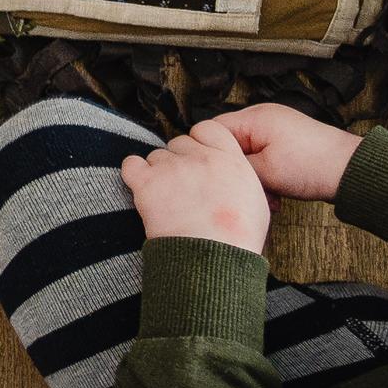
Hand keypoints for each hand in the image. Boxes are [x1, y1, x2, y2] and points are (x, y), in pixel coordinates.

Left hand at [121, 120, 274, 251]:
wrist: (214, 259)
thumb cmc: (238, 240)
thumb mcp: (256, 203)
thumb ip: (238, 179)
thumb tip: (229, 176)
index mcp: (230, 159)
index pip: (208, 128)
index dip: (200, 143)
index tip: (199, 160)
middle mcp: (200, 157)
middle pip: (180, 143)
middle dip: (180, 162)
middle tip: (184, 188)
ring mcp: (172, 167)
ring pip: (157, 156)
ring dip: (159, 173)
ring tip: (169, 200)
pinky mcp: (147, 183)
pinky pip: (131, 165)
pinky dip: (134, 174)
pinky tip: (143, 189)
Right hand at [216, 104, 361, 203]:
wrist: (353, 172)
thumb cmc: (316, 166)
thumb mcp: (266, 172)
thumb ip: (234, 167)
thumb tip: (215, 168)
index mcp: (255, 117)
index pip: (211, 130)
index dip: (212, 155)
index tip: (220, 177)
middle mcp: (263, 117)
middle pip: (230, 144)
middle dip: (237, 170)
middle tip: (249, 189)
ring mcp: (275, 128)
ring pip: (247, 155)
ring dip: (254, 177)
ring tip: (269, 195)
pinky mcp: (285, 141)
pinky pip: (262, 157)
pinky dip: (266, 176)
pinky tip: (277, 193)